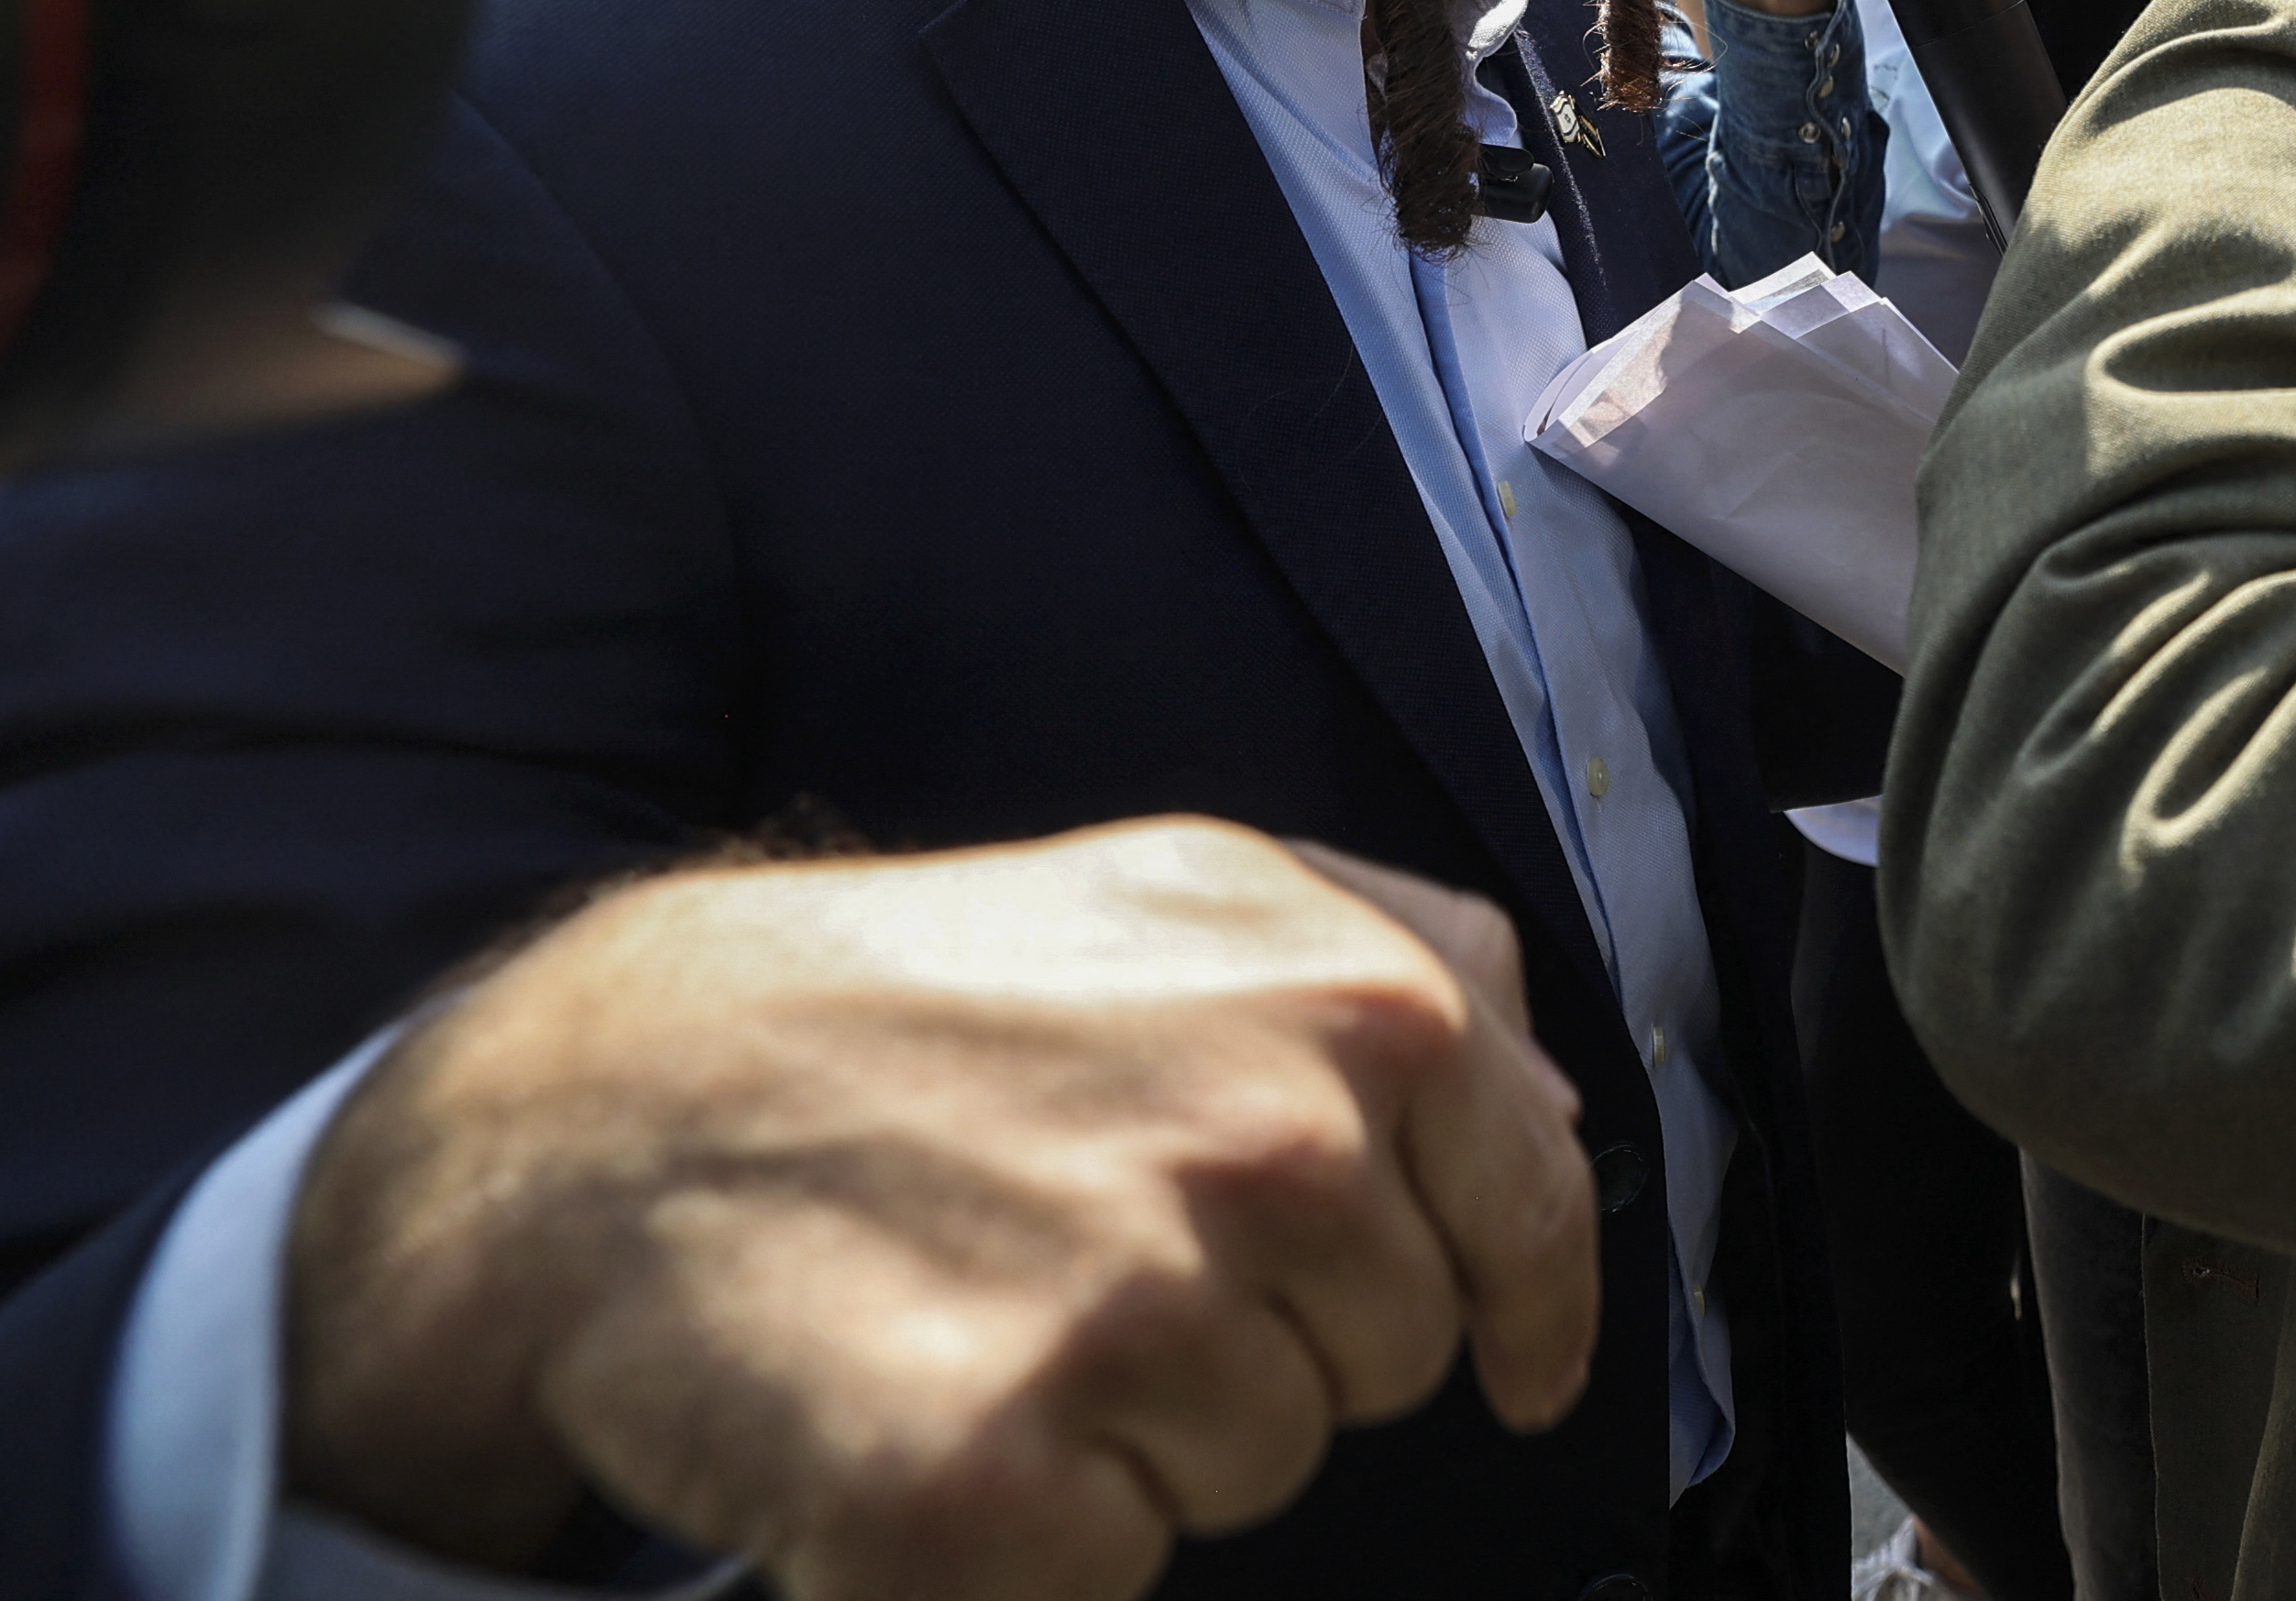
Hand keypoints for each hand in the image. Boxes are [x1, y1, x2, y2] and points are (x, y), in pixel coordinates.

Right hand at [284, 819, 1600, 1600]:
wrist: (612, 1107)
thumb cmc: (913, 999)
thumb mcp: (1187, 890)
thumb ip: (1408, 958)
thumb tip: (1555, 1110)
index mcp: (1351, 1001)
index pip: (1533, 1210)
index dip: (1528, 1306)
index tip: (1517, 1367)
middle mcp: (1273, 1148)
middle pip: (1384, 1360)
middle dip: (1271, 1336)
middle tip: (1094, 1251)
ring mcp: (1135, 1315)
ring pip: (1256, 1470)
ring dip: (1145, 1430)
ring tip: (1000, 1304)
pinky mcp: (990, 1486)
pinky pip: (1111, 1571)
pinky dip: (1028, 1532)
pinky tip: (932, 1405)